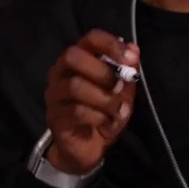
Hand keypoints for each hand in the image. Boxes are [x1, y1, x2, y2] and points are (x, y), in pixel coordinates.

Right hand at [42, 29, 137, 175]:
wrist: (88, 148)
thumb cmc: (103, 113)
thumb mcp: (122, 92)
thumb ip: (127, 71)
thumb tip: (134, 49)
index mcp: (78, 60)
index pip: (90, 39)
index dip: (111, 44)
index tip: (131, 57)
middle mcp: (60, 73)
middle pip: (73, 56)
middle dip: (102, 71)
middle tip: (119, 87)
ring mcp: (54, 95)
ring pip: (75, 86)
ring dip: (105, 98)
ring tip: (118, 110)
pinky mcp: (55, 118)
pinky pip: (77, 111)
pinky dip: (99, 116)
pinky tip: (106, 122)